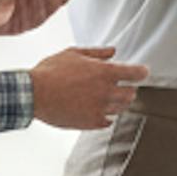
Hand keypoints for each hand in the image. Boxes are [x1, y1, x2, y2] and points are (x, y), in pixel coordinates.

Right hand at [31, 45, 147, 129]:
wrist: (33, 94)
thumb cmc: (51, 71)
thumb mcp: (74, 53)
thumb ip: (97, 53)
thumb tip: (113, 51)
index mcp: (104, 72)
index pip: (135, 73)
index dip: (142, 72)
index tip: (143, 72)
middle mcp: (106, 92)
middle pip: (131, 94)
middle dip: (129, 89)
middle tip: (124, 87)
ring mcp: (99, 109)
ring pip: (121, 108)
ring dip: (118, 102)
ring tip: (107, 98)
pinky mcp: (90, 123)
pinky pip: (107, 121)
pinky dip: (106, 116)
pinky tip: (98, 110)